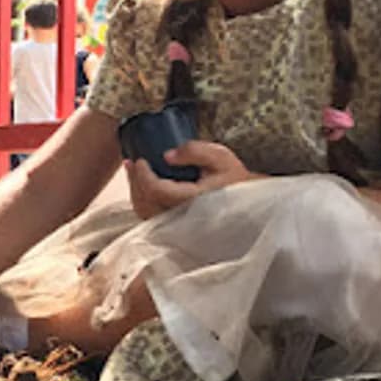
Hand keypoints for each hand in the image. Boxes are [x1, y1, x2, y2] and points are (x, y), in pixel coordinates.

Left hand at [124, 140, 258, 219]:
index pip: (158, 191)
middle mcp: (184, 218)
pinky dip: (142, 201)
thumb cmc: (234, 179)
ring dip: (136, 192)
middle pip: (146, 204)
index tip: (141, 159)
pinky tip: (142, 186)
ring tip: (134, 171)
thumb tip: (167, 155)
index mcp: (194, 201)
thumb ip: (195, 151)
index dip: (144, 175)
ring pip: (146, 214)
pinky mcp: (177, 229)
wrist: (249, 206)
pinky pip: (151, 218)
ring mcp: (179, 227)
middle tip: (131, 162)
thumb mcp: (220, 157)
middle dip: (135, 181)